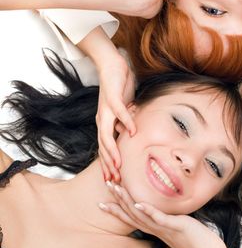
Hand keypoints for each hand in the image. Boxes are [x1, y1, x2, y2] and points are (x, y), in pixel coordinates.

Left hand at [96, 54, 135, 182]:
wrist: (112, 67)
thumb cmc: (119, 89)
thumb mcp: (123, 110)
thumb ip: (124, 123)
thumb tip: (130, 135)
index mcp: (105, 124)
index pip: (105, 148)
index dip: (108, 164)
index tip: (113, 180)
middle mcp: (102, 120)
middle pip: (103, 146)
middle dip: (108, 164)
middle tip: (115, 179)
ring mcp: (106, 110)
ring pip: (106, 135)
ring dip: (112, 150)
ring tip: (119, 163)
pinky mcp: (113, 99)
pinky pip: (119, 113)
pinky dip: (126, 122)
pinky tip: (133, 131)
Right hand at [100, 183, 229, 247]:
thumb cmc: (198, 241)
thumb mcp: (179, 228)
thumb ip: (169, 221)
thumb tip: (165, 212)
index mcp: (157, 229)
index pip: (133, 219)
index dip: (118, 210)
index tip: (104, 202)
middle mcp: (158, 229)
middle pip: (133, 214)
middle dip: (119, 200)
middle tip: (108, 185)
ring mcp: (166, 229)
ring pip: (141, 215)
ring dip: (128, 201)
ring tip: (117, 188)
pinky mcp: (176, 227)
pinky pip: (159, 219)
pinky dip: (149, 211)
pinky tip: (140, 203)